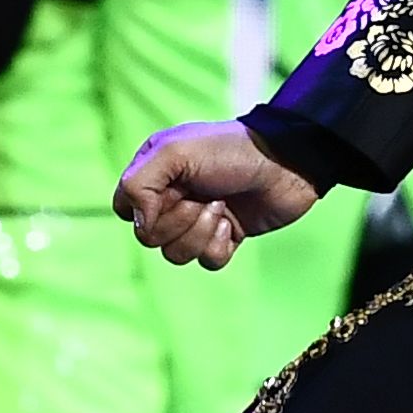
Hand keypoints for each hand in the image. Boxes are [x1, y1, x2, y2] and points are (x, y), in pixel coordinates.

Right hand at [121, 120, 320, 267]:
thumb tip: (138, 223)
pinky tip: (234, 225)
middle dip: (180, 220)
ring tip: (222, 208)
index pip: (126, 208)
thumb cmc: (231, 150)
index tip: (171, 191)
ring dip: (201, 233)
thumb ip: (139, 183)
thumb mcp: (175, 152)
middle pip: (149, 237)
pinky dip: (220, 245)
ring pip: (175, 255)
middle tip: (206, 196)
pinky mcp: (225, 237)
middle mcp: (173, 197)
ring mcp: (199, 219)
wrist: (287, 163)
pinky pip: (207, 261)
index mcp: (156, 172)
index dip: (144, 210)